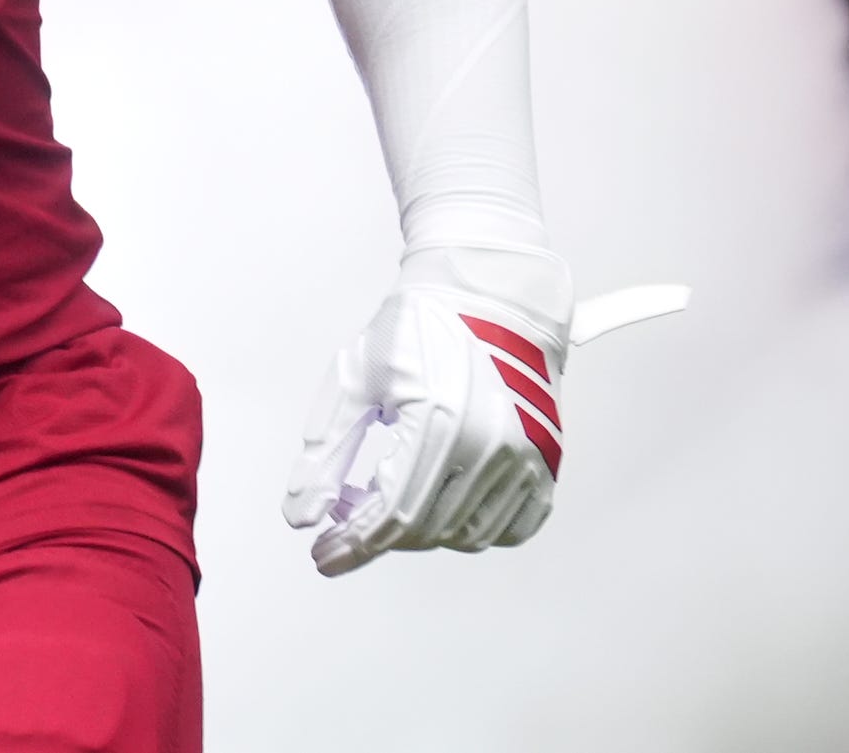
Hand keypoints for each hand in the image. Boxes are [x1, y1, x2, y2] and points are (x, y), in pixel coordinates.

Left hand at [284, 242, 572, 576]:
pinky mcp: (547, 460)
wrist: (486, 292)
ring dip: (421, 532)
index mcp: (437, 418)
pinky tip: (440, 502)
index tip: (322, 555)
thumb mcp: (354, 378)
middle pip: (426, 530)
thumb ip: (326, 451)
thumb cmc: (417, 326)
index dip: (351, 543)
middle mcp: (489, 443)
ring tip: (388, 499)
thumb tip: (301, 514)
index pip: (391, 514)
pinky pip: (513, 528)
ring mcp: (526, 455)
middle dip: (377, 535)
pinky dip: (474, 528)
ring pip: (467, 535)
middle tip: (344, 514)